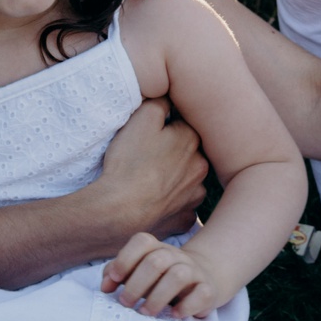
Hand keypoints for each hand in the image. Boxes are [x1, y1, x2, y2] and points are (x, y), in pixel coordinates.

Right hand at [97, 90, 210, 242]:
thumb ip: (161, 103)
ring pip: (188, 180)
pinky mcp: (184, 220)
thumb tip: (170, 100)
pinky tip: (156, 202)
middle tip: (149, 158)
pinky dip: (172, 204)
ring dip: (176, 179)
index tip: (152, 134)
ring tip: (151, 181)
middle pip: (189, 153)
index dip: (167, 127)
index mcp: (192, 140)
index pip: (183, 124)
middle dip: (175, 152)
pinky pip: (182, 208)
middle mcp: (200, 167)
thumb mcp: (142, 118)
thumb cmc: (129, 162)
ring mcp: (194, 197)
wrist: (120, 211)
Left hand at [102, 227, 220, 318]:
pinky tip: (174, 315)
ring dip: (158, 296)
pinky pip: (202, 293)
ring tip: (146, 313)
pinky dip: (187, 306)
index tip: (113, 281)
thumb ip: (119, 273)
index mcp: (157, 248)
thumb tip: (104, 285)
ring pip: (178, 275)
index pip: (142, 242)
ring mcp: (194, 271)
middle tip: (125, 304)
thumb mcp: (140, 271)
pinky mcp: (208, 289)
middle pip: (156, 261)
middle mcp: (176, 256)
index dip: (125, 259)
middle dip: (137, 284)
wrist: (205, 277)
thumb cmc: (162, 278)